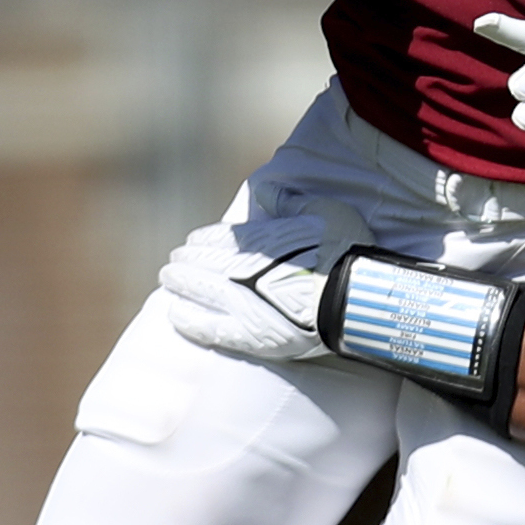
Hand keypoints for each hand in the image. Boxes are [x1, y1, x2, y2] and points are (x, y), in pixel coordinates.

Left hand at [156, 207, 354, 363]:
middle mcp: (242, 269)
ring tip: (168, 282)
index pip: (219, 238)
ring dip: (180, 284)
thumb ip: (289, 202)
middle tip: (174, 262)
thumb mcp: (324, 211)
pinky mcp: (248, 334)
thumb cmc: (346, 251)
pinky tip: (174, 313)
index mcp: (258, 241)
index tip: (193, 242)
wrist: (356, 296)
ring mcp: (242, 302)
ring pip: (199, 291)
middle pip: (203, 263)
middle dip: (186, 261)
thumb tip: (264, 190)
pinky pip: (208, 327)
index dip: (202, 240)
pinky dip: (188, 319)